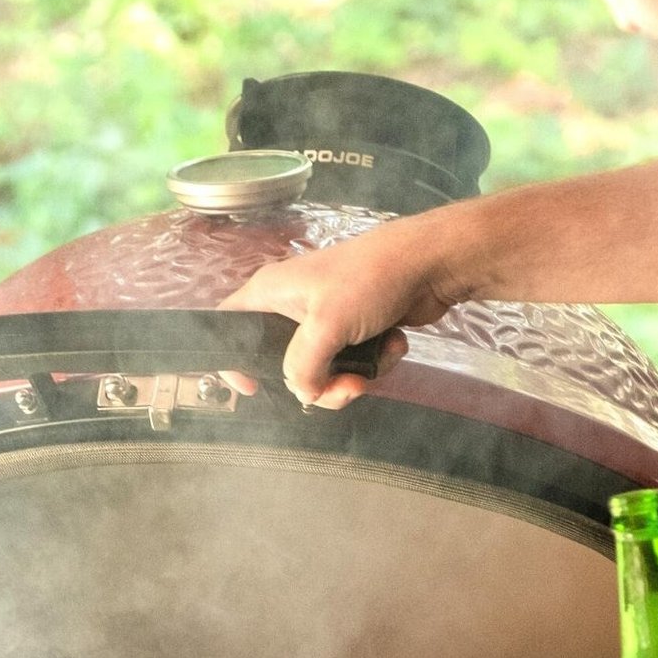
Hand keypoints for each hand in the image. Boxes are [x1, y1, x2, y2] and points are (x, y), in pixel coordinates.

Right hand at [217, 212, 466, 408]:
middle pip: (286, 364)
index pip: (230, 325)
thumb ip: (303, 366)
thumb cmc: (369, 280)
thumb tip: (302, 393)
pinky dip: (375, 362)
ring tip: (375, 364)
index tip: (252, 389)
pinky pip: (354, 364)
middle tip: (345, 387)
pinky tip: (391, 344)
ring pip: (325, 371)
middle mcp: (292, 306)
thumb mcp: (326, 324)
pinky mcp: (356, 330)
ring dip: (353, 378)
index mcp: (270, 293)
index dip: (233, 360)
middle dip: (319, 385)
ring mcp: (326, 319)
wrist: (428, 264)